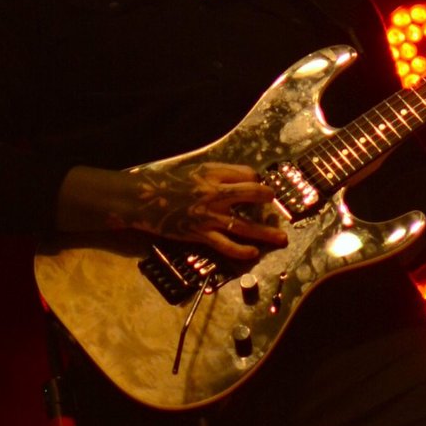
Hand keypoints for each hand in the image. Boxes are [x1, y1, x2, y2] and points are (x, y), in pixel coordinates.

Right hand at [124, 160, 287, 260]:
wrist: (143, 199)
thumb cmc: (167, 183)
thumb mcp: (195, 171)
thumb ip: (218, 175)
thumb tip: (242, 180)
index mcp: (214, 174)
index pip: (247, 174)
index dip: (256, 180)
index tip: (257, 187)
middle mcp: (216, 193)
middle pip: (253, 194)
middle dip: (268, 199)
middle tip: (275, 204)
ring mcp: (210, 216)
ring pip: (245, 225)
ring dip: (266, 233)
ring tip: (282, 239)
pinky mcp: (201, 234)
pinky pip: (227, 245)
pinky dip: (242, 251)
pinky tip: (253, 254)